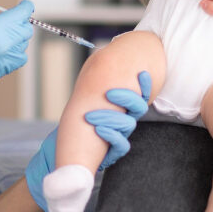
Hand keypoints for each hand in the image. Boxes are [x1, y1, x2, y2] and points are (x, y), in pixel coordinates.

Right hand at [0, 0, 33, 133]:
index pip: (24, 12)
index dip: (25, 7)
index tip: (22, 6)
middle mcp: (7, 41)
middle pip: (27, 28)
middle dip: (21, 23)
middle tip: (8, 22)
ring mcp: (9, 56)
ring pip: (24, 42)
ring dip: (17, 38)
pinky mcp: (8, 69)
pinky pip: (21, 57)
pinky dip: (16, 52)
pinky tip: (1, 51)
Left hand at [25, 71, 151, 211]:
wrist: (68, 150)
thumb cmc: (76, 122)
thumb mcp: (87, 100)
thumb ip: (97, 85)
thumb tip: (98, 59)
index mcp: (121, 107)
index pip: (139, 95)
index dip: (144, 85)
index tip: (141, 73)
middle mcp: (124, 120)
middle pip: (138, 107)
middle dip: (126, 98)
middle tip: (108, 93)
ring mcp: (120, 135)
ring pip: (128, 124)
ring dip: (110, 117)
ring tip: (90, 116)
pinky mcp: (114, 152)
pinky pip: (121, 145)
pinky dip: (111, 136)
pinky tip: (97, 130)